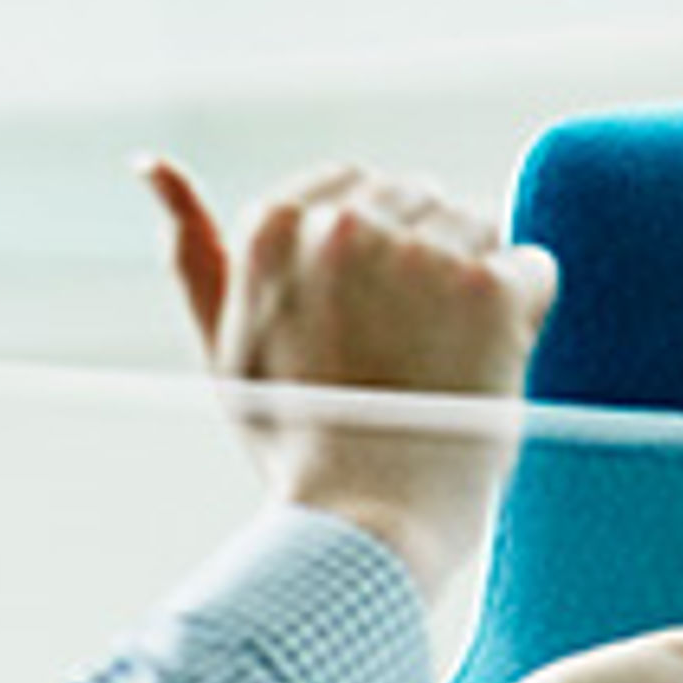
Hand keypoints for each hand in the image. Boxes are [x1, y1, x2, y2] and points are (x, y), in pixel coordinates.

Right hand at [138, 156, 556, 590]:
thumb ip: (195, 250)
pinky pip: (532, 266)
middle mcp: (345, 226)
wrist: (364, 520)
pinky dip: (522, 314)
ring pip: (481, 225)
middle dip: (426, 262)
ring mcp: (421, 254)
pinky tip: (484, 364)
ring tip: (439, 361)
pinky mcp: (489, 289)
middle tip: (403, 350)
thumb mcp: (224, 342)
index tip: (369, 314)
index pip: (358, 183)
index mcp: (275, 227)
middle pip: (423, 199)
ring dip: (475, 285)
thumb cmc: (295, 441)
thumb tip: (150, 162)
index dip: (375, 250)